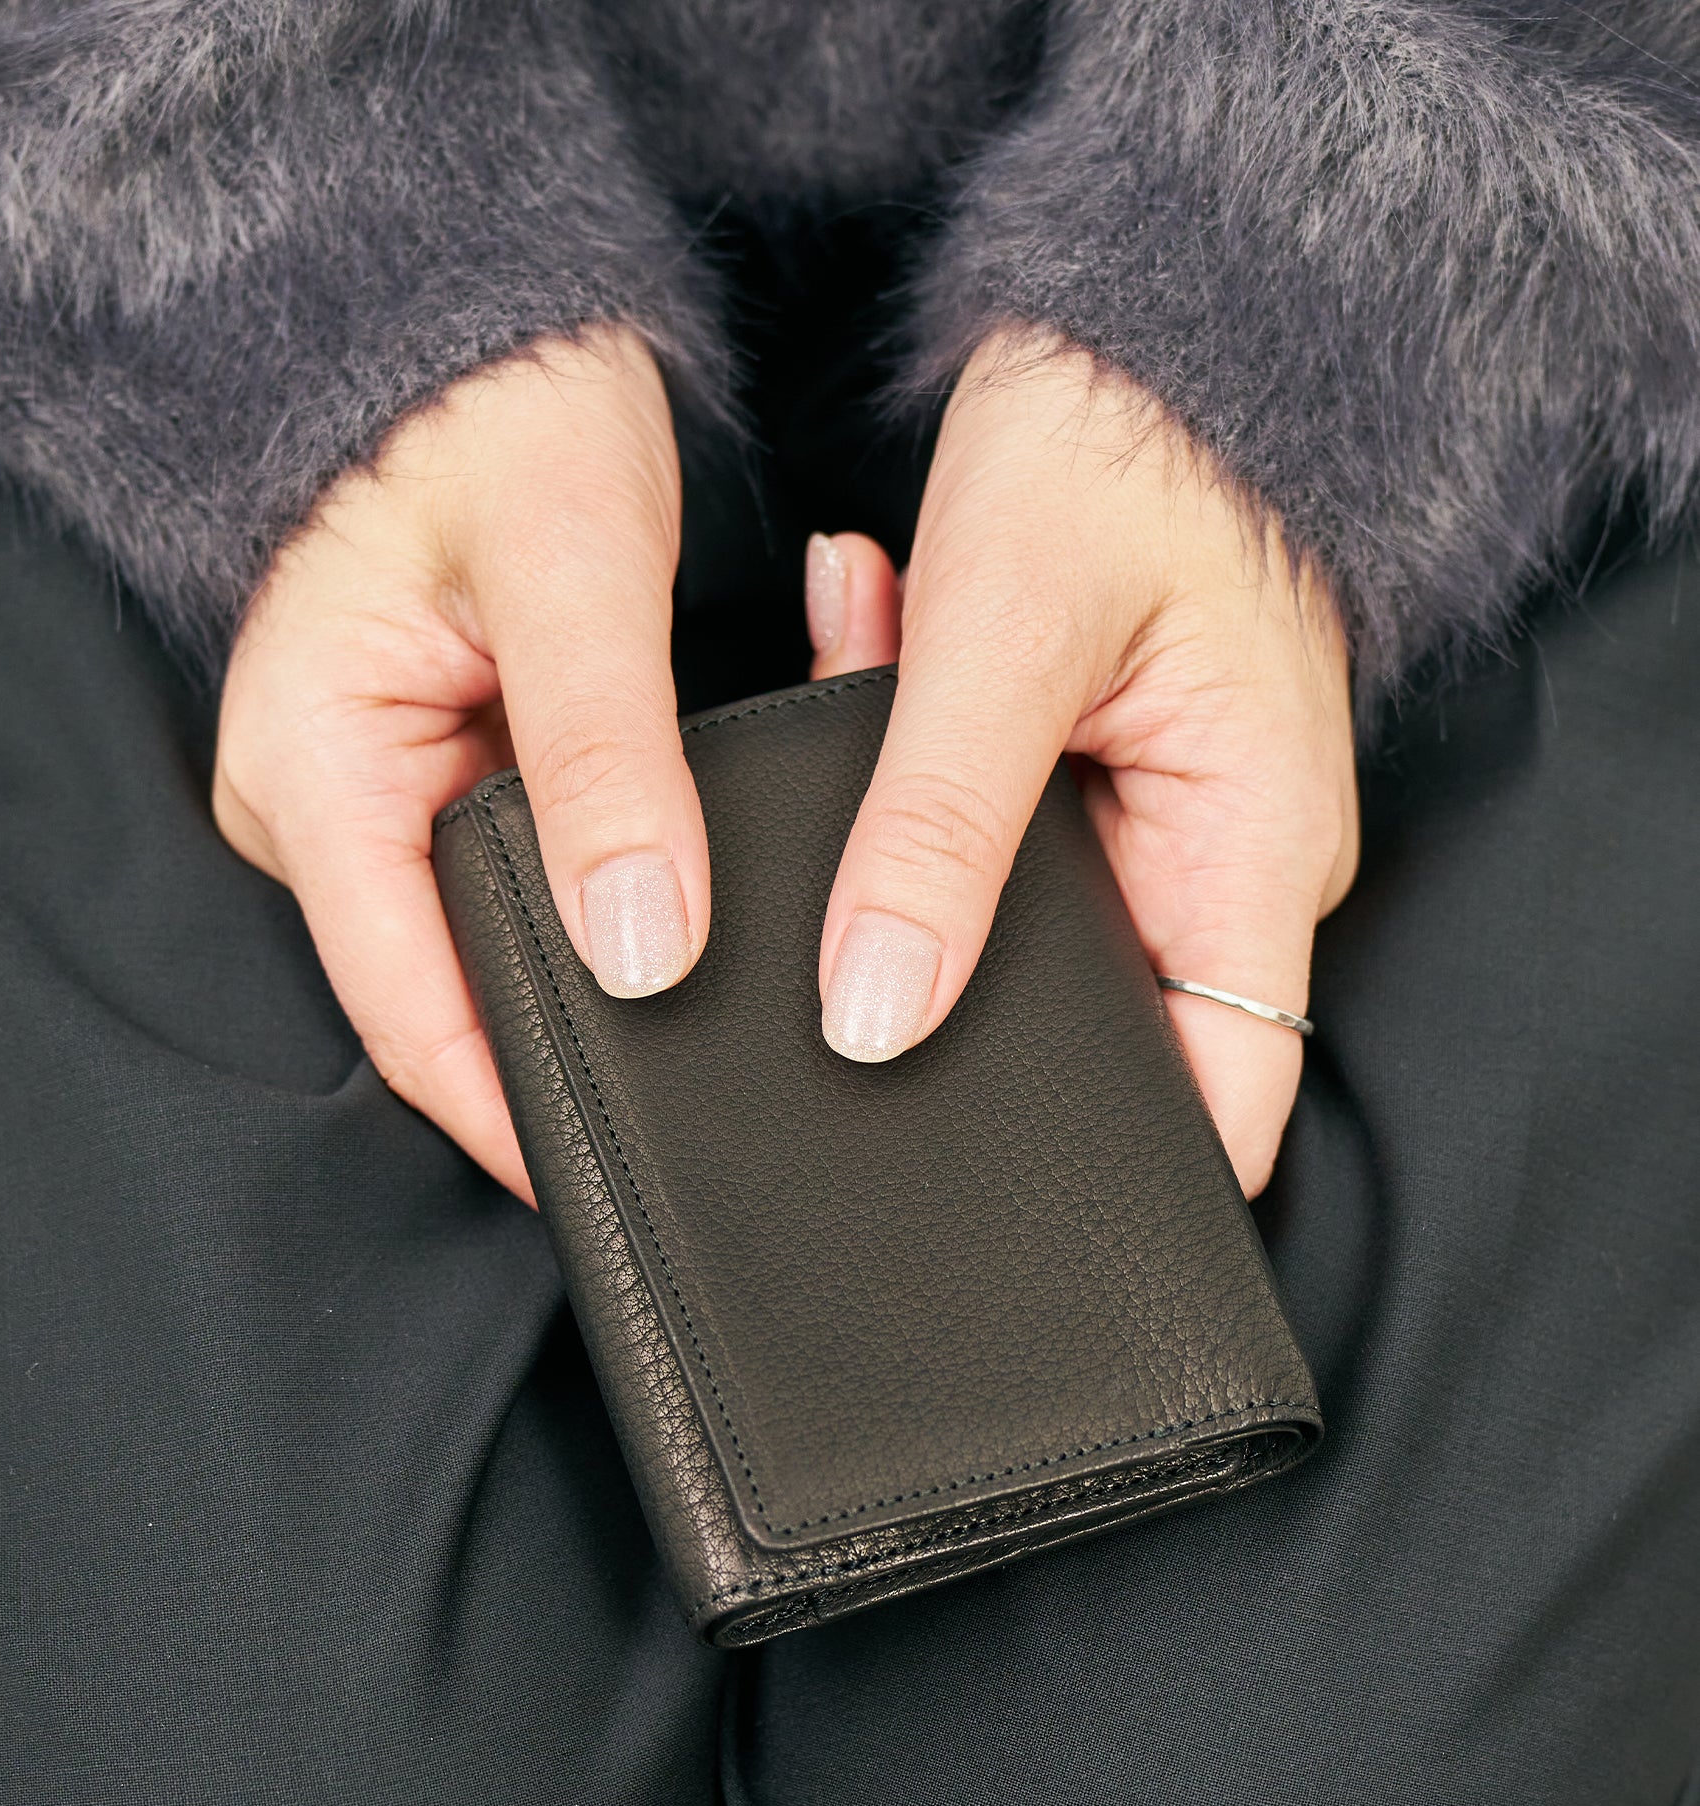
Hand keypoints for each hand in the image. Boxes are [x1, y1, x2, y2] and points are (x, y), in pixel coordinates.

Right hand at [215, 329, 702, 1201]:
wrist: (498, 329)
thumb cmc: (503, 407)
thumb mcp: (574, 575)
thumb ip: (608, 764)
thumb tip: (639, 947)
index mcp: (311, 767)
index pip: (409, 1006)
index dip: (512, 1104)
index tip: (622, 1170)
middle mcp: (328, 799)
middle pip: (450, 987)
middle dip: (575, 1042)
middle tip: (709, 1088)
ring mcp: (381, 791)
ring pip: (496, 937)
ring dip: (603, 965)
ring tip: (723, 996)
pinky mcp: (439, 770)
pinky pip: (523, 873)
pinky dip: (610, 892)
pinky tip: (687, 908)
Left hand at [803, 330, 1357, 1195]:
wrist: (1144, 323)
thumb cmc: (1124, 440)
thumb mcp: (1009, 638)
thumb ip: (937, 833)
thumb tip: (875, 1013)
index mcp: (1251, 851)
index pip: (1219, 1100)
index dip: (1113, 1171)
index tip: (978, 1190)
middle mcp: (1218, 861)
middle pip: (1095, 1030)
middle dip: (957, 996)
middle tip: (846, 936)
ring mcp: (1159, 824)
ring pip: (1013, 926)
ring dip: (918, 862)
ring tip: (856, 742)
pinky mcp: (1099, 780)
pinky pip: (989, 834)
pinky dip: (915, 784)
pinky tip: (869, 675)